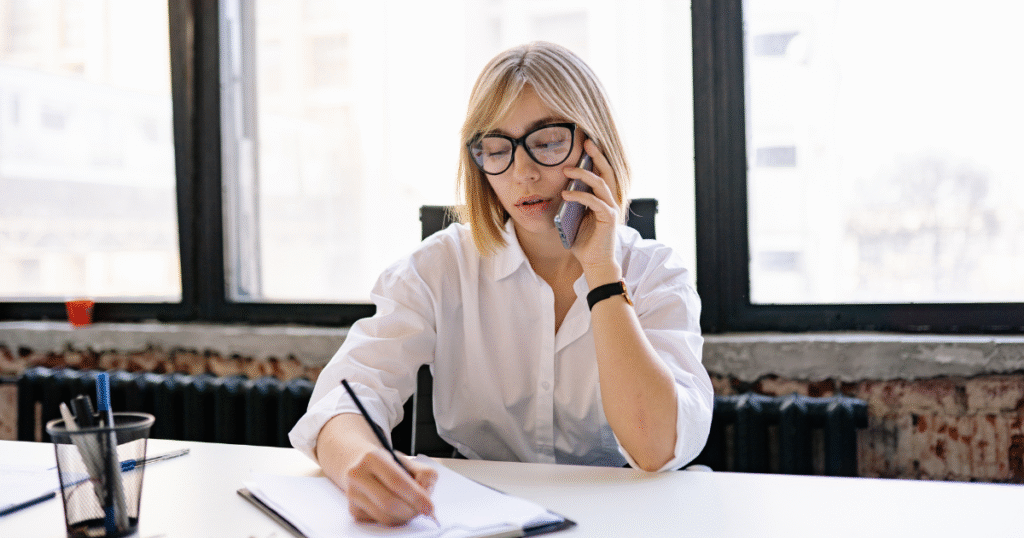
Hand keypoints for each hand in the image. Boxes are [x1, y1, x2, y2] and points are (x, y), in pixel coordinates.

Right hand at [343, 448, 437, 526]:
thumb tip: (426, 495)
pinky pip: (378, 522)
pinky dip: (394, 520)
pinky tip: (397, 510)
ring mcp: (352, 494)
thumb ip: (424, 474)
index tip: (429, 507)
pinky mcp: (353, 510)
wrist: (361, 466)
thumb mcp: (408, 461)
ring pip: (384, 516)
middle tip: (422, 511)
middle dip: (411, 511)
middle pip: (389, 503)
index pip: (397, 482)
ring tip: (411, 509)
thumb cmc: (388, 464)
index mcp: (372, 458)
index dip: (416, 497)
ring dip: (404, 517)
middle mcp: (357, 475)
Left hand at [561, 139, 621, 282]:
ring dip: (583, 174)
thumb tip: (559, 187)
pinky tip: (566, 194)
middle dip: (596, 155)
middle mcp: (610, 200)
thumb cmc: (584, 241)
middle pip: (607, 171)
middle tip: (586, 142)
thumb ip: (571, 202)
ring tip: (567, 169)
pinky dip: (580, 196)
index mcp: (603, 197)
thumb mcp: (573, 217)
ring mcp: (611, 208)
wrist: (594, 263)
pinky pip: (594, 202)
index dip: (596, 157)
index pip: (602, 172)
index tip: (585, 142)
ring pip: (601, 183)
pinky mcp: (609, 219)